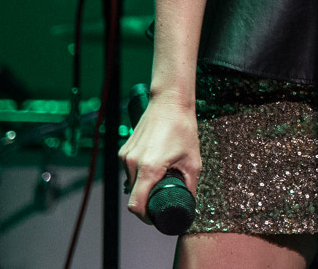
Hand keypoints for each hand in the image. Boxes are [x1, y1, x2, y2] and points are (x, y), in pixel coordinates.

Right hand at [117, 95, 199, 224]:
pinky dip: (140, 173)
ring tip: (162, 174)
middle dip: (148, 199)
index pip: (136, 205)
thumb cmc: (182, 128)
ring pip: (131, 182)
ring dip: (144, 185)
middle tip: (164, 196)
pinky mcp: (124, 150)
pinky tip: (155, 163)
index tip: (155, 216)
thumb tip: (189, 203)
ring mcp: (126, 156)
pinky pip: (130, 170)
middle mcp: (132, 163)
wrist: (169, 102)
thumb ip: (190, 186)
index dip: (145, 216)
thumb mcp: (192, 161)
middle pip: (134, 195)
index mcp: (149, 168)